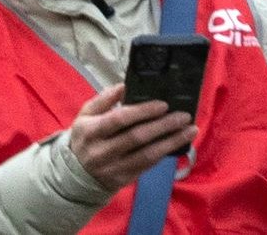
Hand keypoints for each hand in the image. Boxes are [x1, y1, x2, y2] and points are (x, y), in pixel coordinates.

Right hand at [63, 83, 193, 191]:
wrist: (76, 175)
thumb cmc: (85, 138)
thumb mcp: (85, 115)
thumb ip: (103, 99)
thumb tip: (123, 86)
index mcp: (91, 131)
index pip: (119, 119)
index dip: (142, 111)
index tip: (163, 105)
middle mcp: (102, 151)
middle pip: (137, 137)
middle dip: (163, 126)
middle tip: (184, 116)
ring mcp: (114, 167)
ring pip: (147, 155)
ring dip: (171, 142)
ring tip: (190, 130)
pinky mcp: (124, 179)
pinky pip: (147, 166)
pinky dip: (164, 153)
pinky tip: (177, 143)